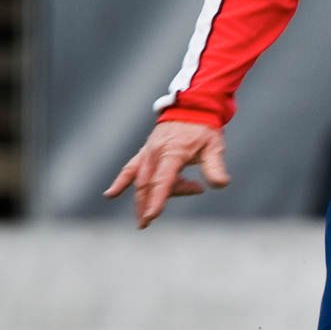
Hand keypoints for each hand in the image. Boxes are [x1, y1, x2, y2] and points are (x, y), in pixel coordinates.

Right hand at [104, 119, 231, 227]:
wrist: (193, 107)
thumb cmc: (205, 129)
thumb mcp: (215, 147)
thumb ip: (215, 167)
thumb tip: (220, 185)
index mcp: (172, 152)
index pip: (163, 180)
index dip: (158, 199)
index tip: (151, 216)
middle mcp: (156, 152)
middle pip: (150, 183)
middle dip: (146, 203)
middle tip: (147, 222)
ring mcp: (148, 152)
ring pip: (142, 179)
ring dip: (142, 198)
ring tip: (147, 215)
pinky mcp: (146, 151)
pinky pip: (130, 168)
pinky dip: (122, 181)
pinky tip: (110, 194)